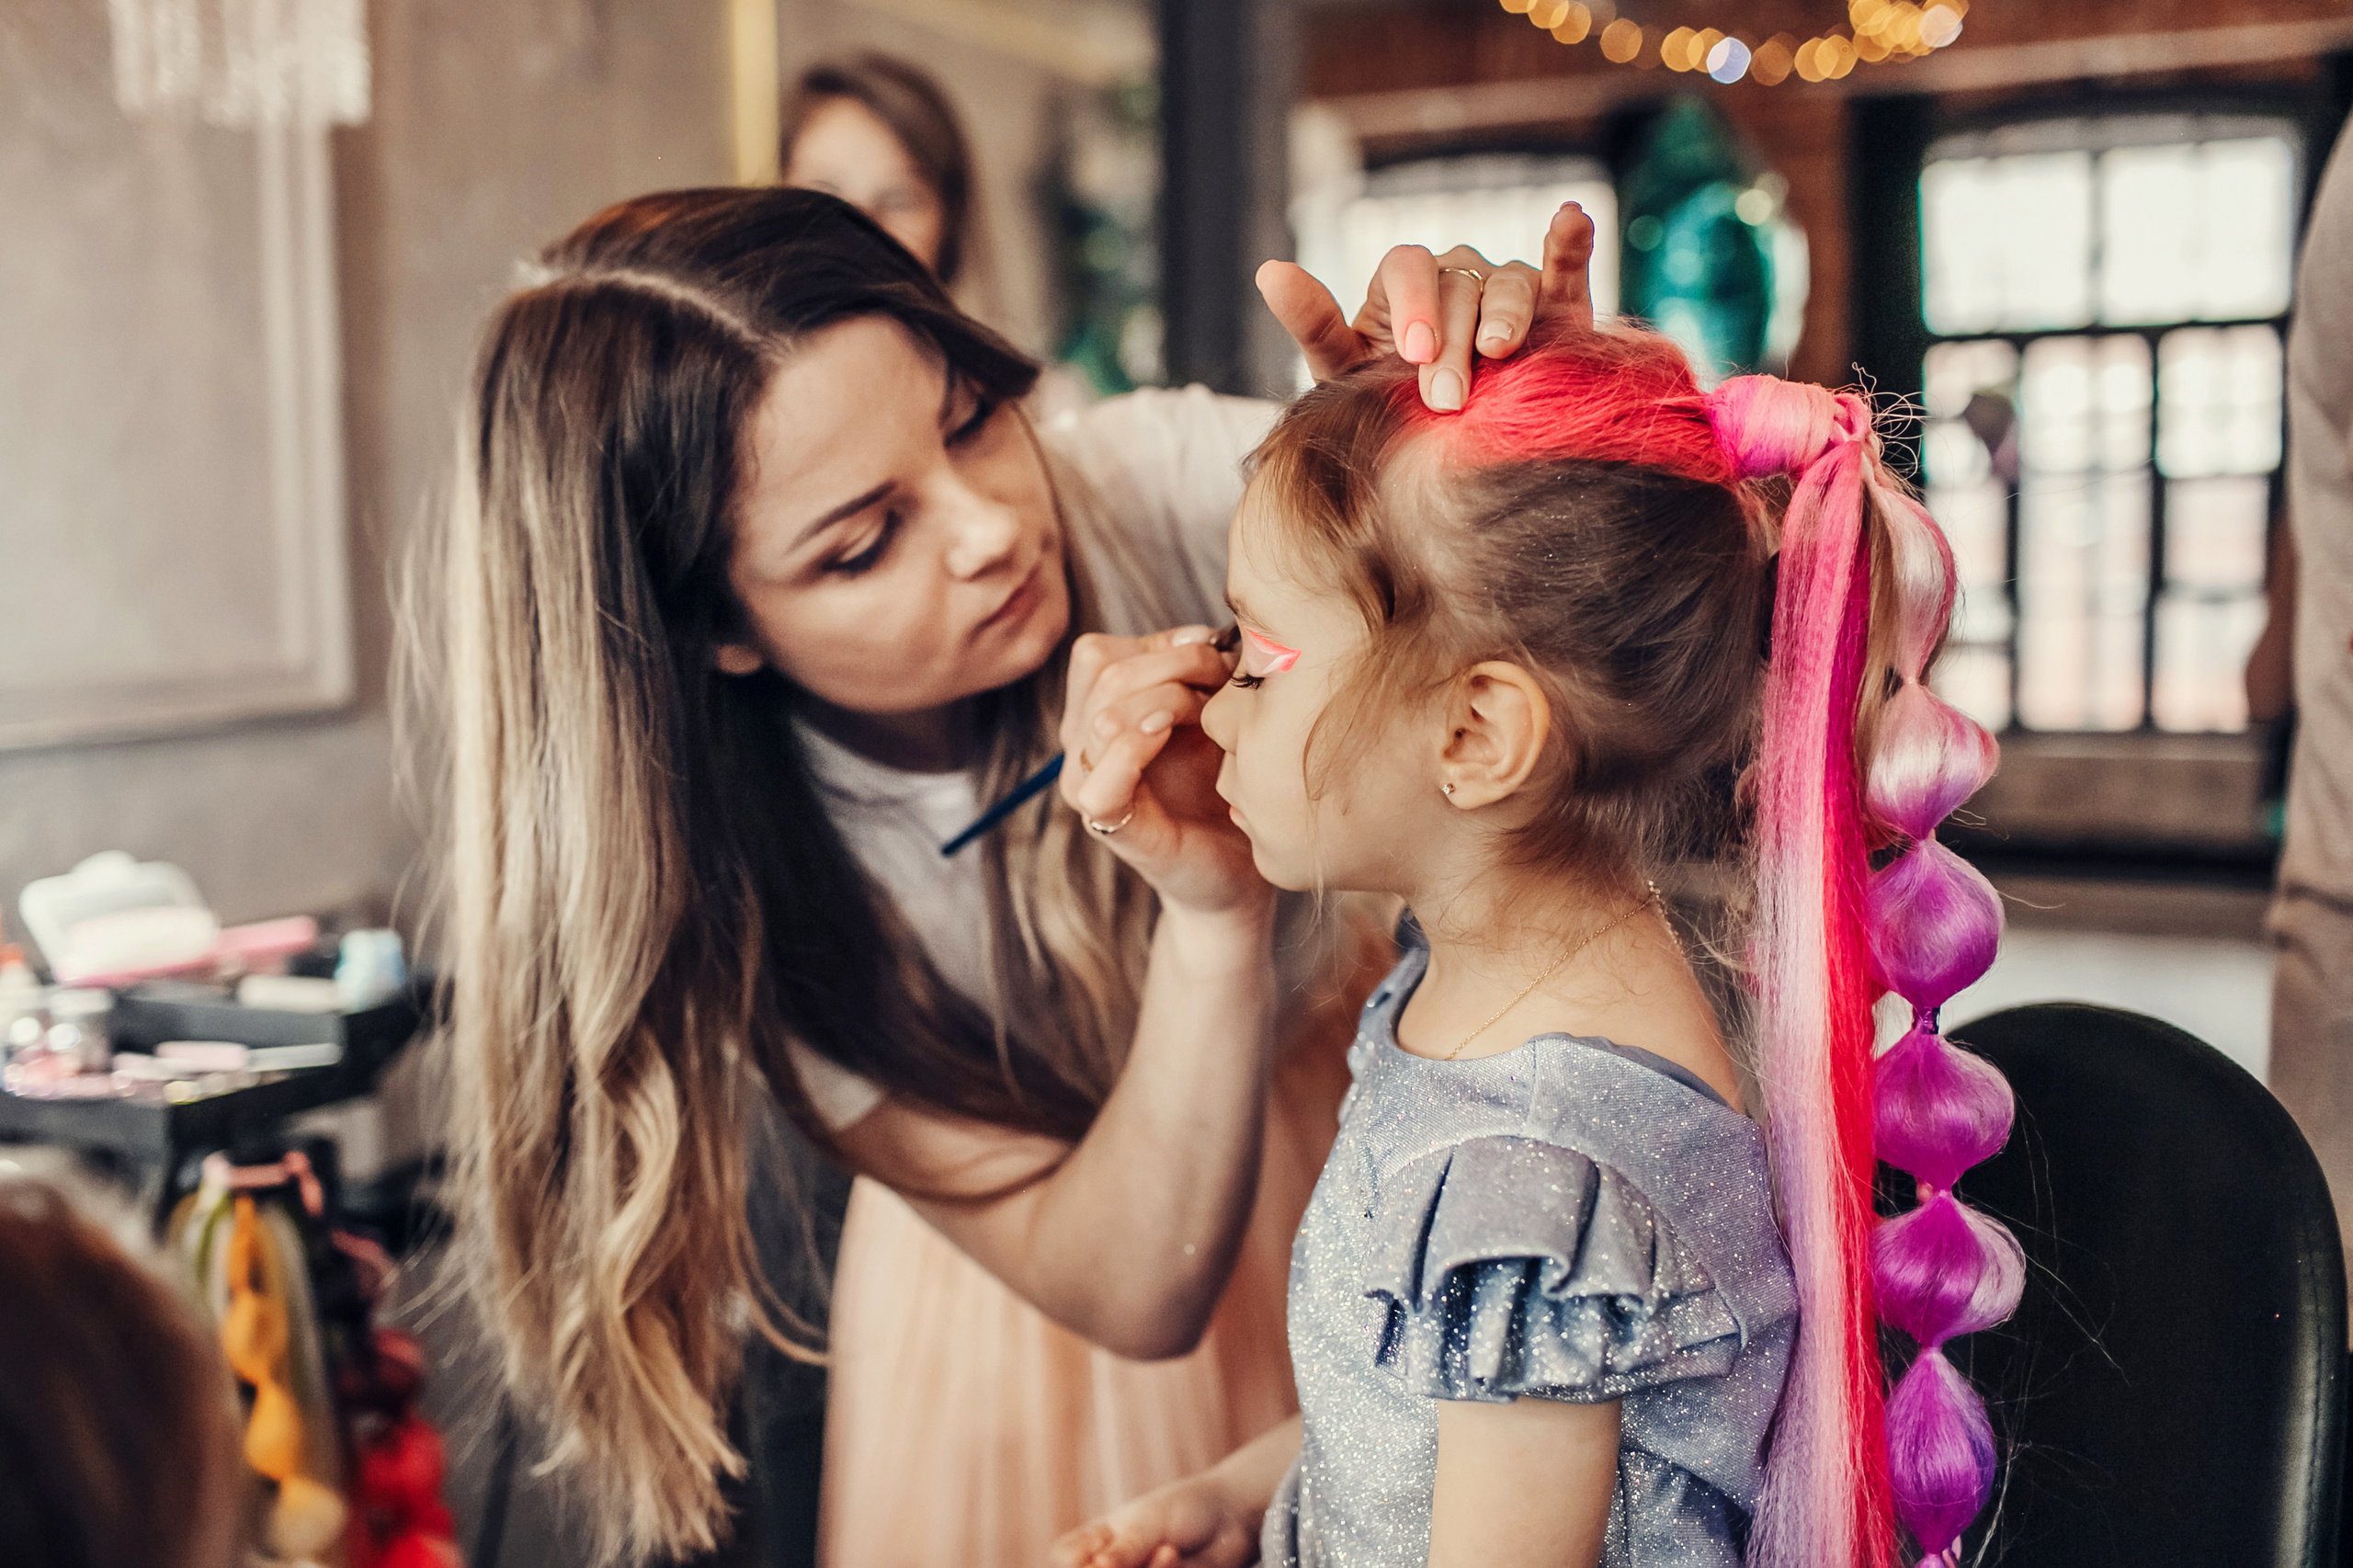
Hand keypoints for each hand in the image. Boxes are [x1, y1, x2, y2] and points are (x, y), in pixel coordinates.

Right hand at [1047, 1471, 1260, 1567]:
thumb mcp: (1151, 1521)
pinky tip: (1177, 1558)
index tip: (1101, 1551)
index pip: (1064, 1557)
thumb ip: (1126, 1548)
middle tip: (1149, 1554)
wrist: (1232, 1520)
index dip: (1074, 1561)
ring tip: (1169, 1551)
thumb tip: (1100, 1567)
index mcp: (1095, 1543)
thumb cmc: (1184, 1508)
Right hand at [1060, 626, 1267, 916]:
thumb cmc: (1225, 790)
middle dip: (1173, 665)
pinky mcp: (1108, 826)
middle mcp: (1081, 748)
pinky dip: (1134, 749)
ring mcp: (1088, 787)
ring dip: (1165, 700)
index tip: (1213, 654)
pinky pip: (1098, 781)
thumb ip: (1201, 674)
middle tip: (1222, 681)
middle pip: (1102, 673)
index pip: (1097, 655)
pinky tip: (1166, 737)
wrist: (1237, 871)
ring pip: (1102, 716)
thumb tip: (1218, 633)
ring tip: (1209, 714)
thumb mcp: (1214, 717)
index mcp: (1098, 715)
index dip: (1157, 645)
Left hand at [1258, 200, 1598, 413]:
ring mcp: (1507, 287)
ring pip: (1509, 284)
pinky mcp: (1559, 306)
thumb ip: (1313, 323)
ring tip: (1499, 352)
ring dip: (1504, 316)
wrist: (1449, 447)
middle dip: (1451, 344)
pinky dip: (1570, 243)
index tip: (1413, 354)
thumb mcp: (1344, 372)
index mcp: (1405, 284)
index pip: (1407, 269)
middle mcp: (1457, 276)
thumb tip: (1268, 269)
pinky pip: (1567, 267)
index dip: (1412, 305)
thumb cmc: (1392, 404)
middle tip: (1445, 400)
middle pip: (1458, 289)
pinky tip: (1571, 218)